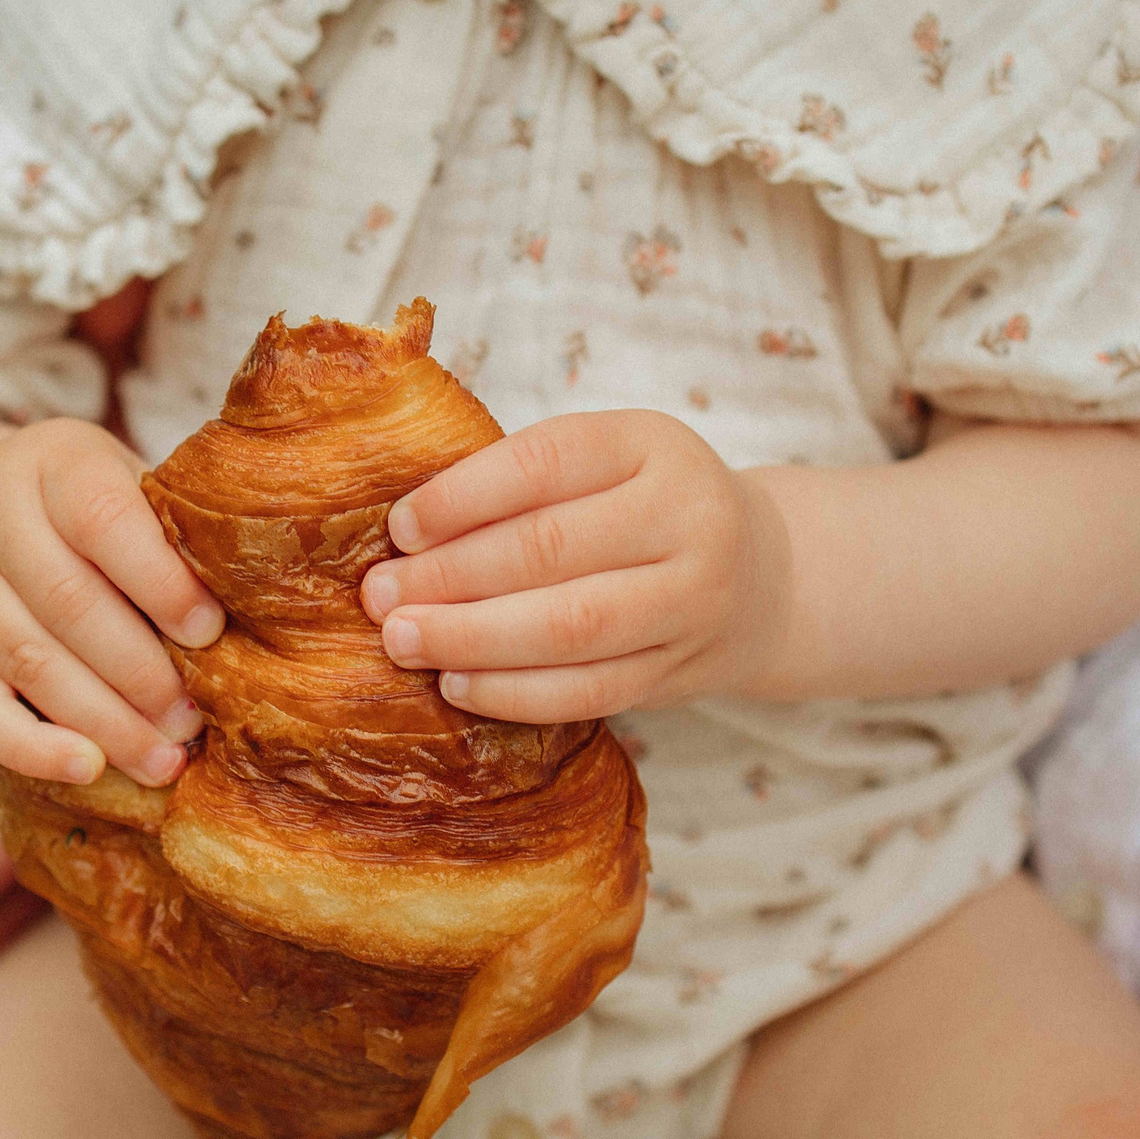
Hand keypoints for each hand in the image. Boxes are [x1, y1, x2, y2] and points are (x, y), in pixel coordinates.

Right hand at [0, 417, 221, 788]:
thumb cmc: (93, 505)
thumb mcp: (128, 483)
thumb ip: (173, 530)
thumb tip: (258, 607)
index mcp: (53, 464)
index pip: (102, 520)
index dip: (159, 581)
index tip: (211, 633)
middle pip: (66, 601)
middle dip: (140, 671)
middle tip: (194, 719)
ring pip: (27, 661)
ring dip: (103, 720)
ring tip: (164, 760)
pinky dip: (32, 748)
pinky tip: (89, 770)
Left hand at [359, 409, 790, 723]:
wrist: (760, 577)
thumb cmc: (645, 507)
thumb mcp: (607, 460)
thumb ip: (524, 481)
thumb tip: (405, 533)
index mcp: (652, 446)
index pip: (545, 464)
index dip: (462, 497)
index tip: (399, 528)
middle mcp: (685, 519)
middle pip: (550, 550)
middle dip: (450, 577)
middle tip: (379, 596)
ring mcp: (691, 600)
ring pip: (570, 628)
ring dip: (472, 638)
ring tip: (404, 639)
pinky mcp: (680, 671)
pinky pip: (588, 690)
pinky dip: (514, 692)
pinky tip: (457, 683)